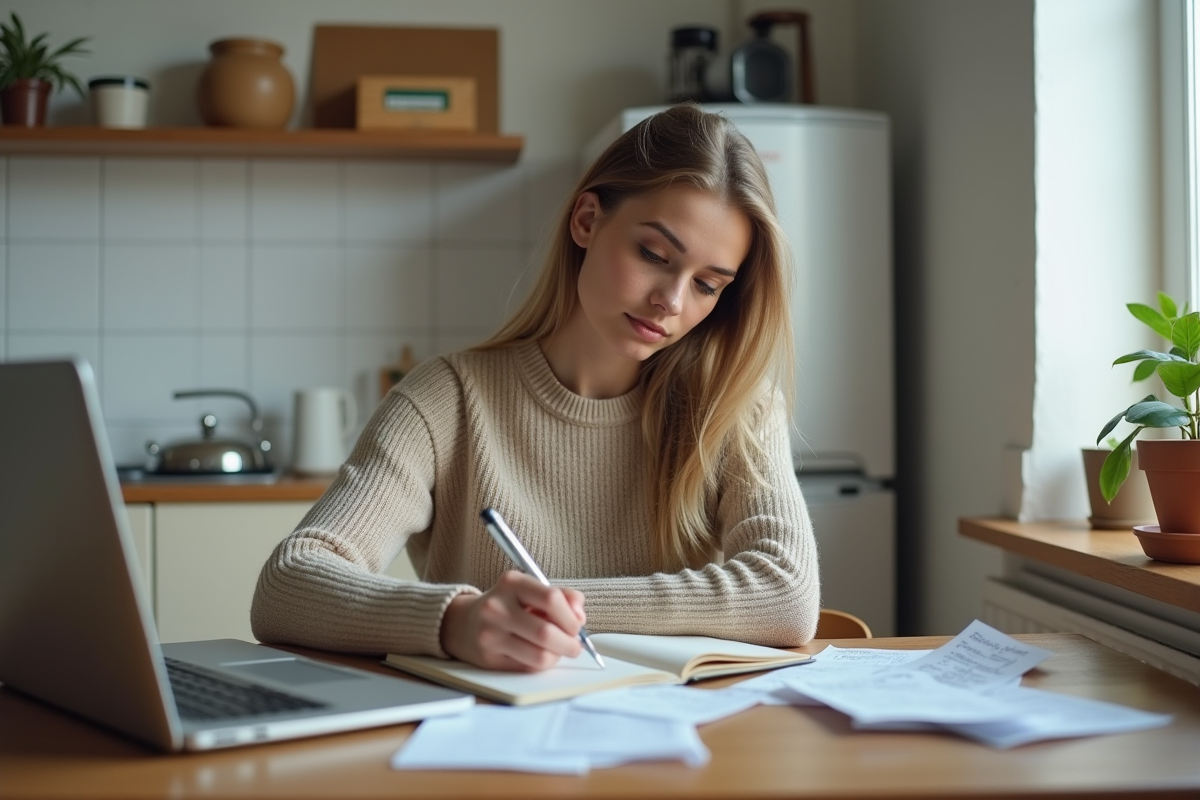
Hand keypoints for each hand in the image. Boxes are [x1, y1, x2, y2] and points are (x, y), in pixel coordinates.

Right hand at [439, 571, 585, 670]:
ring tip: (557, 650)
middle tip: (574, 644)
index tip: (577, 624)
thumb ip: (562, 596)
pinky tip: (539, 654)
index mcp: (512, 583)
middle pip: (547, 632)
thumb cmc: (506, 605)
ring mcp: (490, 634)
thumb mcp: (530, 590)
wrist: (462, 622)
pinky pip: (528, 667)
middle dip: (570, 642)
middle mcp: (497, 607)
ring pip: (540, 656)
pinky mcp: (488, 658)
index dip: (572, 616)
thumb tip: (580, 614)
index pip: (551, 599)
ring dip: (557, 656)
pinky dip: (541, 664)